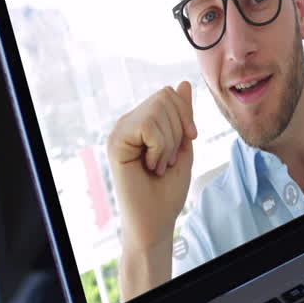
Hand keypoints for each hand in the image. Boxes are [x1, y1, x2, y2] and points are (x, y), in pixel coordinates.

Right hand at [108, 81, 198, 252]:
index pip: (170, 93)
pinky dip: (159, 148)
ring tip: (159, 164)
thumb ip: (183, 115)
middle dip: (179, 129)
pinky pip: (148, 125)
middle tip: (168, 158)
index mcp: (144, 122)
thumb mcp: (184, 145)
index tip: (188, 140)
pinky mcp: (115, 142)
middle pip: (165, 97)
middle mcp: (128, 123)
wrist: (156, 220)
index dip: (186, 115)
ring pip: (157, 109)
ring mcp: (119, 131)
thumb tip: (183, 83)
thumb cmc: (168, 188)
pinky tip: (150, 166)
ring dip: (169, 142)